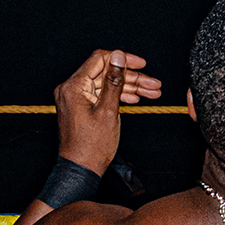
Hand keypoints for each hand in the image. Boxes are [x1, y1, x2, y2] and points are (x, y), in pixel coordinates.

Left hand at [52, 48, 161, 175]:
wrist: (81, 169)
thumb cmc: (91, 146)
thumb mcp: (108, 110)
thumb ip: (114, 80)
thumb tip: (118, 55)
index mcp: (73, 87)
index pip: (100, 59)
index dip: (123, 60)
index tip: (142, 64)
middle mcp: (70, 89)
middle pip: (106, 73)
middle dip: (132, 77)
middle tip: (153, 84)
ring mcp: (74, 98)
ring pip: (106, 84)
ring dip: (129, 87)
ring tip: (151, 92)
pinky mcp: (79, 106)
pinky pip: (100, 94)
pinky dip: (117, 95)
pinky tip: (134, 98)